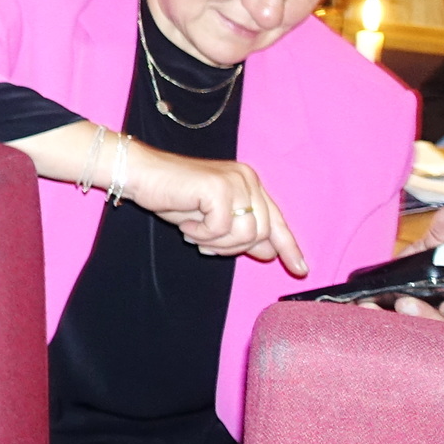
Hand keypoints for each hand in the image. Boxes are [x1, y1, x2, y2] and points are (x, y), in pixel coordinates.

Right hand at [121, 143, 308, 276]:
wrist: (141, 175)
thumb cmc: (172, 195)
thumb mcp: (212, 219)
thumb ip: (241, 232)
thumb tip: (269, 251)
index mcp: (249, 183)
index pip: (277, 220)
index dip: (289, 246)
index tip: (301, 269)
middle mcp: (248, 179)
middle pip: (261, 232)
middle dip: (233, 247)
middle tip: (205, 244)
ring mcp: (235, 181)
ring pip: (245, 233)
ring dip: (216, 241)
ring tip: (194, 232)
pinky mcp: (218, 187)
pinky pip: (222, 228)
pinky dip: (202, 233)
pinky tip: (187, 223)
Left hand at [364, 205, 443, 324]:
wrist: (383, 285)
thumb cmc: (416, 271)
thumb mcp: (427, 251)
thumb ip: (440, 235)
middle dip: (426, 317)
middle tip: (406, 304)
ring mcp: (420, 333)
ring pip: (417, 337)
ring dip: (397, 322)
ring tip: (377, 306)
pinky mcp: (395, 336)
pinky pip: (388, 336)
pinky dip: (374, 321)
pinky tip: (364, 309)